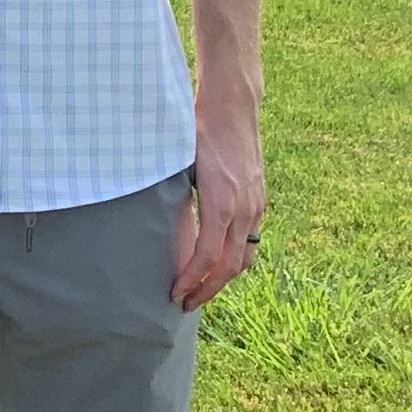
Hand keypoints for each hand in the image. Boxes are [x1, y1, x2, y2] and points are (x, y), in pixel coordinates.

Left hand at [172, 97, 264, 309]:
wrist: (232, 107)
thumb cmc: (199, 131)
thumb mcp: (179, 164)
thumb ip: (172, 197)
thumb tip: (152, 229)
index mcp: (221, 202)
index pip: (208, 257)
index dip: (192, 280)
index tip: (174, 293)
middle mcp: (244, 209)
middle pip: (231, 266)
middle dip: (207, 289)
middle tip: (184, 304)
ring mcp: (256, 205)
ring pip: (245, 256)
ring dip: (224, 279)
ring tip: (201, 289)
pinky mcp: (259, 200)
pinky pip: (250, 240)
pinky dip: (234, 259)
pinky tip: (217, 263)